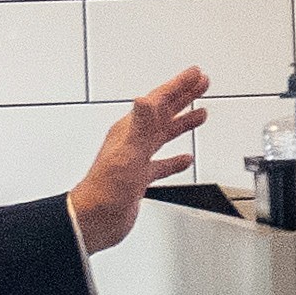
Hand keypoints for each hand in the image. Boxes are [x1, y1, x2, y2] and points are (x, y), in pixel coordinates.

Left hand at [68, 67, 214, 251]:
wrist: (94, 220)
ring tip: (199, 114)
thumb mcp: (127, 154)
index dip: (178, 86)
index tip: (195, 74)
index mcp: (131, 131)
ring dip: (182, 123)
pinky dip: (175, 160)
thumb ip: (140, 127)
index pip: (158, 101)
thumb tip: (145, 100)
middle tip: (201, 83)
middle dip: (183, 97)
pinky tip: (184, 159)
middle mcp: (134, 141)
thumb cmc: (104, 189)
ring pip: (164, 135)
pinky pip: (162, 164)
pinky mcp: (140, 178)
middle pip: (163, 113)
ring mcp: (137, 159)